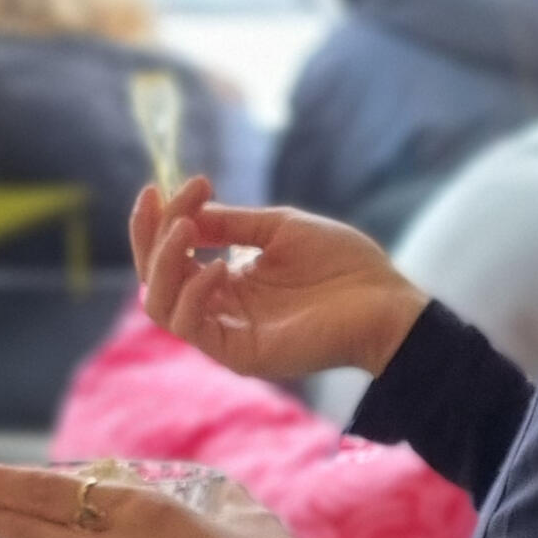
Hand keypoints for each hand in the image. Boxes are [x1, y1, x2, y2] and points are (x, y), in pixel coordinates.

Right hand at [130, 177, 427, 382]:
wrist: (385, 301)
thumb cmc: (342, 263)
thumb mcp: (278, 228)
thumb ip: (229, 223)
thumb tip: (181, 214)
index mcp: (227, 279)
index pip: (171, 255)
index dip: (160, 220)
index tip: (177, 184)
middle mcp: (219, 307)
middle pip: (155, 279)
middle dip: (151, 236)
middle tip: (168, 202)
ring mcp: (227, 332)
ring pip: (162, 305)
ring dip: (165, 262)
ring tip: (187, 229)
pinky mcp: (239, 353)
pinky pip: (192, 328)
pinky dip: (194, 294)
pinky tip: (220, 267)